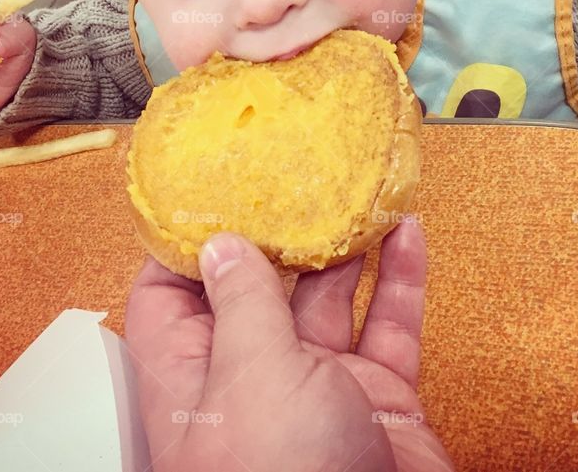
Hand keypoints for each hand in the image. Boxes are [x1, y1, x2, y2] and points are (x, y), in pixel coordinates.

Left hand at [125, 220, 452, 471]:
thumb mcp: (252, 375)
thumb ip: (240, 303)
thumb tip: (222, 245)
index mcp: (196, 379)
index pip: (168, 296)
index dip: (184, 241)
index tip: (209, 188)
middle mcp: (252, 379)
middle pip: (258, 287)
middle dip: (281, 232)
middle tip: (297, 179)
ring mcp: (317, 387)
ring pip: (329, 298)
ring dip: (348, 246)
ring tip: (357, 194)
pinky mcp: (375, 398)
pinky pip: (388, 326)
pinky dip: (402, 279)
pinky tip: (409, 235)